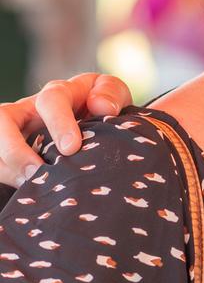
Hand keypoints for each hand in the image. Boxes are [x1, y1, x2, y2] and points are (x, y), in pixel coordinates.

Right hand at [0, 73, 131, 186]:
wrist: (98, 122)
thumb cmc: (103, 107)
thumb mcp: (113, 94)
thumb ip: (111, 93)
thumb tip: (102, 106)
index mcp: (59, 93)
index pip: (51, 99)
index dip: (58, 123)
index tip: (71, 148)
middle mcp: (29, 109)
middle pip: (3, 118)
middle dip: (15, 149)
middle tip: (37, 172)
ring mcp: (14, 129)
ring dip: (7, 167)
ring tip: (30, 185)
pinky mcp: (9, 151)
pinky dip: (6, 175)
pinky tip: (26, 190)